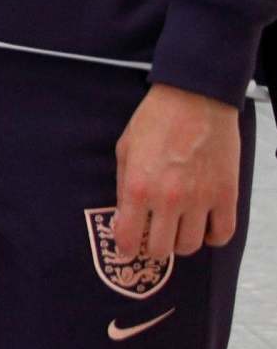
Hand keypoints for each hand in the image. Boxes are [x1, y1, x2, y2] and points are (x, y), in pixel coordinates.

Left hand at [112, 82, 241, 261]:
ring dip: (181, 243)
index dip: (126, 248)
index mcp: (138, 187)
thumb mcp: (125, 148)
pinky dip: (213, 237)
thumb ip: (123, 185)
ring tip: (177, 230)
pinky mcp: (226, 196)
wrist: (195, 99)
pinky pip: (222, 234)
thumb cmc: (155, 120)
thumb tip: (124, 214)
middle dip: (153, 249)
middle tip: (153, 239)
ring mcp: (200, 200)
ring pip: (191, 246)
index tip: (128, 248)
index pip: (128, 238)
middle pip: (161, 249)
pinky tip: (204, 227)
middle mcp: (168, 200)